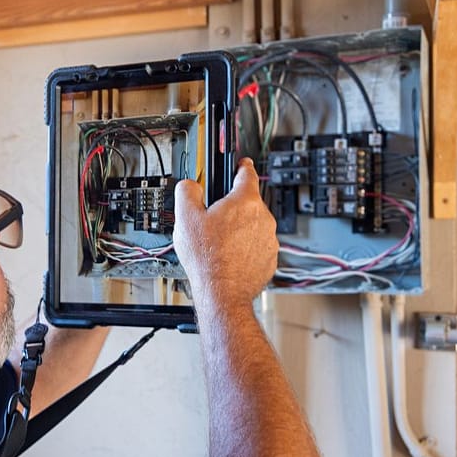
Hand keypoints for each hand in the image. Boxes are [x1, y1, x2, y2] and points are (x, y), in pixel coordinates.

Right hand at [173, 158, 277, 309]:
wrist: (222, 293)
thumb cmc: (207, 259)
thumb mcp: (186, 218)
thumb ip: (187, 191)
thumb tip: (190, 185)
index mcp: (245, 201)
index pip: (247, 173)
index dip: (241, 165)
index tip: (241, 163)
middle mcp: (263, 218)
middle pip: (248, 203)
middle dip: (232, 208)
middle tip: (214, 220)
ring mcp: (269, 239)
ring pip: (253, 226)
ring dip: (239, 230)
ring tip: (219, 244)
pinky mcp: (270, 258)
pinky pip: (257, 246)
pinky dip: (246, 248)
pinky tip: (229, 257)